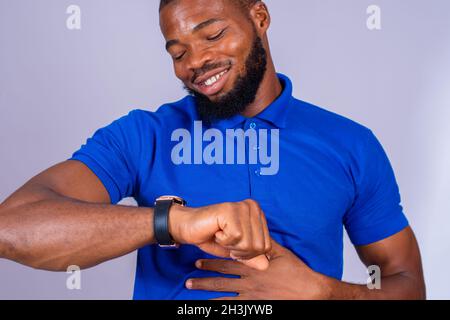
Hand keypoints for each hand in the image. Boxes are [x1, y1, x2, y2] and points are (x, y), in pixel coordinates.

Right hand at [169, 199, 271, 270]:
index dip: (249, 254)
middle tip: (226, 239)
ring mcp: (242, 207)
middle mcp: (253, 207)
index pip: (266, 246)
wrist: (188, 228)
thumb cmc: (212, 237)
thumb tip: (266, 265)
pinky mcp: (231, 210)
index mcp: (258, 214)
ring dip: (231, 245)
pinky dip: (224, 240)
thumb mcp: (236, 251)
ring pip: (248, 242)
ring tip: (221, 234)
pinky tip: (217, 230)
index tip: (234, 244)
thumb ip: (252, 257)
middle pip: (259, 246)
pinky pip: (235, 236)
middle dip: (240, 251)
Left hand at [185, 239, 329, 299]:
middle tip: (188, 282)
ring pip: (224, 297)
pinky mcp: (257, 307)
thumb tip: (254, 230)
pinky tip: (211, 311)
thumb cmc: (295, 270)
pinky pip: (235, 310)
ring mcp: (251, 296)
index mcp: (252, 266)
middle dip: (203, 280)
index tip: (197, 262)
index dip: (211, 262)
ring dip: (208, 296)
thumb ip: (264, 242)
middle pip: (221, 281)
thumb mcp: (280, 251)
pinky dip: (223, 310)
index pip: (226, 263)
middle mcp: (248, 281)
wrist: (308, 290)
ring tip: (195, 295)